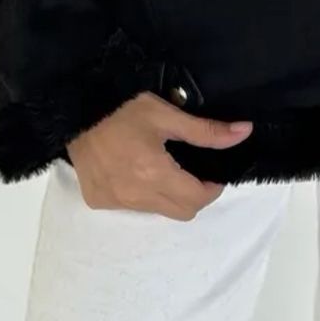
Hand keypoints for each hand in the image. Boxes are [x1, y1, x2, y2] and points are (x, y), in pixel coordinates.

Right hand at [67, 92, 253, 218]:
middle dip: (195, 195)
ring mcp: (114, 202)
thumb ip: (206, 131)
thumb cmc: (123, 108)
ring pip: (157, 211)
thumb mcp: (166, 114)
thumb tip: (244, 132)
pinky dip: (143, 195)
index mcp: (154, 175)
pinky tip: (136, 170)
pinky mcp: (98, 201)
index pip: (197, 199)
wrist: (75, 111)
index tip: (214, 172)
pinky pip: (133, 207)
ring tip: (164, 166)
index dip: (213, 188)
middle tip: (193, 170)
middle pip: (181, 212)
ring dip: (169, 196)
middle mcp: (134, 196)